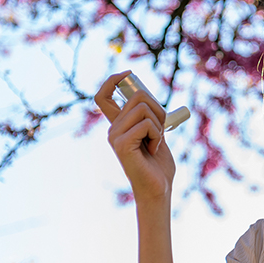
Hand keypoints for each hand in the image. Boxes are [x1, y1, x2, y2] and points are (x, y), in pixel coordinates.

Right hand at [95, 71, 175, 200]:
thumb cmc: (158, 165)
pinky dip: (157, 136)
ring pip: (143, 108)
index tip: (128, 73)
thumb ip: (150, 116)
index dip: (113, 80)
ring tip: (155, 143)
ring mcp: (115, 136)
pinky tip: (153, 151)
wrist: (158, 189)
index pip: (103, 96)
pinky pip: (146, 124)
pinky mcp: (121, 144)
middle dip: (158, 109)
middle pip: (137, 96)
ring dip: (159, 124)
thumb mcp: (156, 133)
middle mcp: (113, 128)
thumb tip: (147, 95)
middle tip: (160, 131)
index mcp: (119, 125)